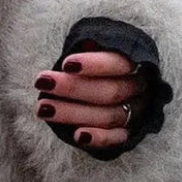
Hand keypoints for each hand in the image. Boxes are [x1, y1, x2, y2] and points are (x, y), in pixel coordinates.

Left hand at [33, 44, 148, 150]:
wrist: (104, 84)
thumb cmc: (93, 65)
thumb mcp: (93, 50)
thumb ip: (90, 47)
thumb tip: (86, 43)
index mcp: (135, 64)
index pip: (119, 63)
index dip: (94, 64)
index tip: (66, 64)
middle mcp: (139, 89)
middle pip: (111, 91)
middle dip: (73, 88)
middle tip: (42, 82)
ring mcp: (136, 113)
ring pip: (109, 115)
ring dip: (73, 113)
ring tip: (42, 108)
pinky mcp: (126, 133)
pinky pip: (117, 138)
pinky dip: (99, 138)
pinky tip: (77, 136)